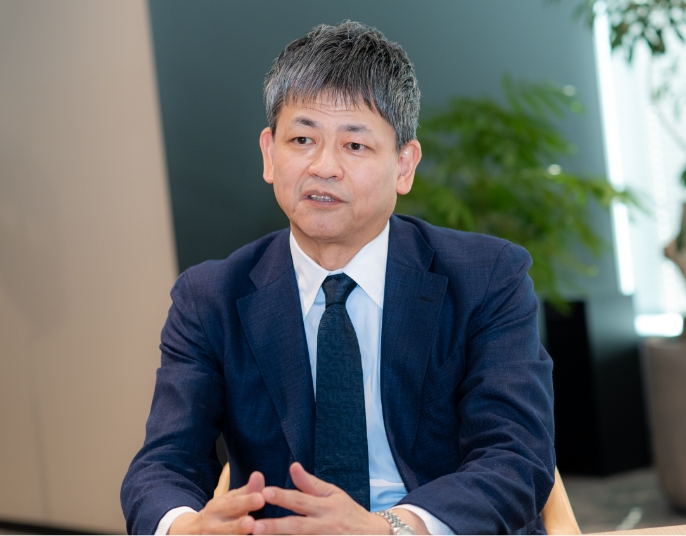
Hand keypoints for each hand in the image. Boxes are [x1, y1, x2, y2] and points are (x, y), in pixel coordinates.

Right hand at [168, 471, 265, 534]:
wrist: (189, 532)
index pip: (234, 504)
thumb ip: (246, 490)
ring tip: (250, 531)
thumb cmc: (218, 513)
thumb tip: (259, 474)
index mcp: (218, 508)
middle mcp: (213, 526)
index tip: (260, 498)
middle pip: (228, 528)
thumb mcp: (228, 500)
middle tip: (250, 523)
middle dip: (238, 526)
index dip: (247, 502)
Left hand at [253, 462, 421, 534]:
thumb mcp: (334, 494)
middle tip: (253, 526)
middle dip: (273, 527)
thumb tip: (292, 466)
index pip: (300, 500)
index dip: (282, 496)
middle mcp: (324, 526)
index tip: (264, 492)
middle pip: (296, 527)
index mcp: (325, 507)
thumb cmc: (349, 513)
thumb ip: (311, 484)